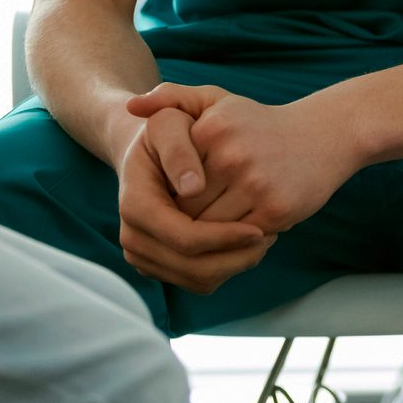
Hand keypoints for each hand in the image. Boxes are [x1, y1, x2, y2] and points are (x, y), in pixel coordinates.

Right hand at [113, 105, 271, 293]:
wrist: (152, 150)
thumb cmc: (168, 131)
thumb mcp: (169, 121)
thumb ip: (178, 147)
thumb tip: (193, 188)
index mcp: (134, 204)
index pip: (184, 237)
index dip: (222, 238)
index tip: (258, 229)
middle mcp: (133, 236)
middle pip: (193, 268)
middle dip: (235, 258)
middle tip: (270, 238)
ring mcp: (144, 256)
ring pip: (198, 280)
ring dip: (236, 265)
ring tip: (263, 239)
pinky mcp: (160, 266)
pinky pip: (198, 281)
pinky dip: (226, 268)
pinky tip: (246, 244)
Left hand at [127, 84, 361, 235]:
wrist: (322, 135)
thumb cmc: (258, 123)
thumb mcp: (215, 100)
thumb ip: (171, 98)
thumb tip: (131, 107)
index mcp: (213, 130)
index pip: (172, 182)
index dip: (171, 197)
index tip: (176, 198)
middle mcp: (232, 156)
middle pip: (189, 209)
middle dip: (186, 220)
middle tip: (188, 223)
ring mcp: (256, 184)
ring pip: (212, 230)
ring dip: (209, 237)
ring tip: (210, 231)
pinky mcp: (277, 209)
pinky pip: (240, 241)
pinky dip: (235, 242)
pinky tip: (237, 233)